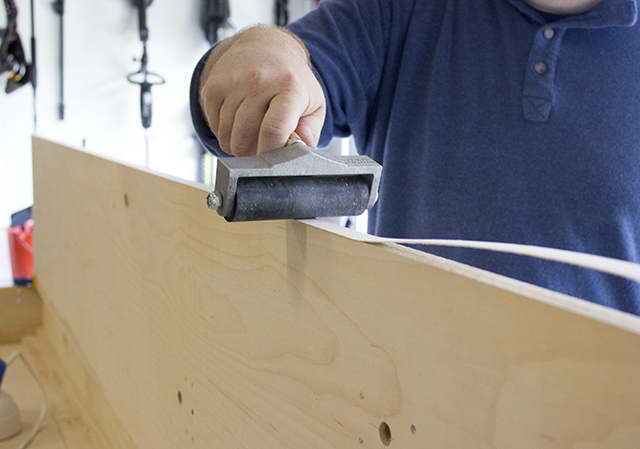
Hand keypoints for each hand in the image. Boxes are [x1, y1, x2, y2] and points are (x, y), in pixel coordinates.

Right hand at [199, 26, 325, 156]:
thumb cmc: (290, 80)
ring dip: (238, 143)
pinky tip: (238, 120)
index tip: (272, 160)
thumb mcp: (313, 103)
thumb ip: (310, 133)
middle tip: (262, 144)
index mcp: (289, 88)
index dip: (270, 152)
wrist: (264, 46)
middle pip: (244, 139)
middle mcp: (259, 82)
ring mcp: (233, 83)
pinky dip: (225, 132)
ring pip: (227, 137)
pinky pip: (214, 127)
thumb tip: (302, 154)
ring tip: (251, 131)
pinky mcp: (213, 87)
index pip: (273, 130)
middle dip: (252, 153)